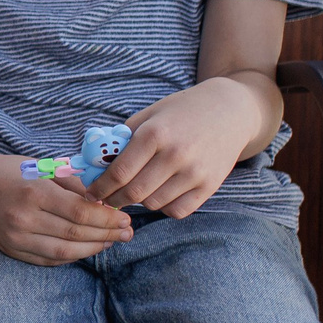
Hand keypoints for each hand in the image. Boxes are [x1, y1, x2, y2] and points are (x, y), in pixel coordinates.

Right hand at [0, 150, 133, 265]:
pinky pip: (48, 260)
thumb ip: (74, 184)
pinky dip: (71, 257)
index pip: (80, 212)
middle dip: (106, 235)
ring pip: (64, 252)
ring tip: (111, 241)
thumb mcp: (43, 168)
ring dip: (92, 249)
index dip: (107, 219)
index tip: (126, 218)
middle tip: (127, 233)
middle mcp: (23, 218)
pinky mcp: (10, 250)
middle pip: (75, 234)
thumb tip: (106, 202)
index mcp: (34, 193)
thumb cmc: (11, 171)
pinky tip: (87, 248)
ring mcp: (15, 238)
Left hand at [86, 79, 269, 217]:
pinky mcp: (210, 186)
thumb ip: (122, 139)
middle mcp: (176, 155)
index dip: (100, 187)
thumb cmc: (181, 112)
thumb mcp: (149, 115)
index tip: (92, 193)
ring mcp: (195, 173)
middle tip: (106, 199)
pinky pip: (177, 211)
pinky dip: (163, 207)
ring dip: (138, 202)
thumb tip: (94, 165)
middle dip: (114, 199)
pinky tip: (158, 195)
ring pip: (153, 203)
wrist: (230, 111)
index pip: (119, 172)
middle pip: (134, 192)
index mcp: (155, 134)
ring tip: (134, 192)